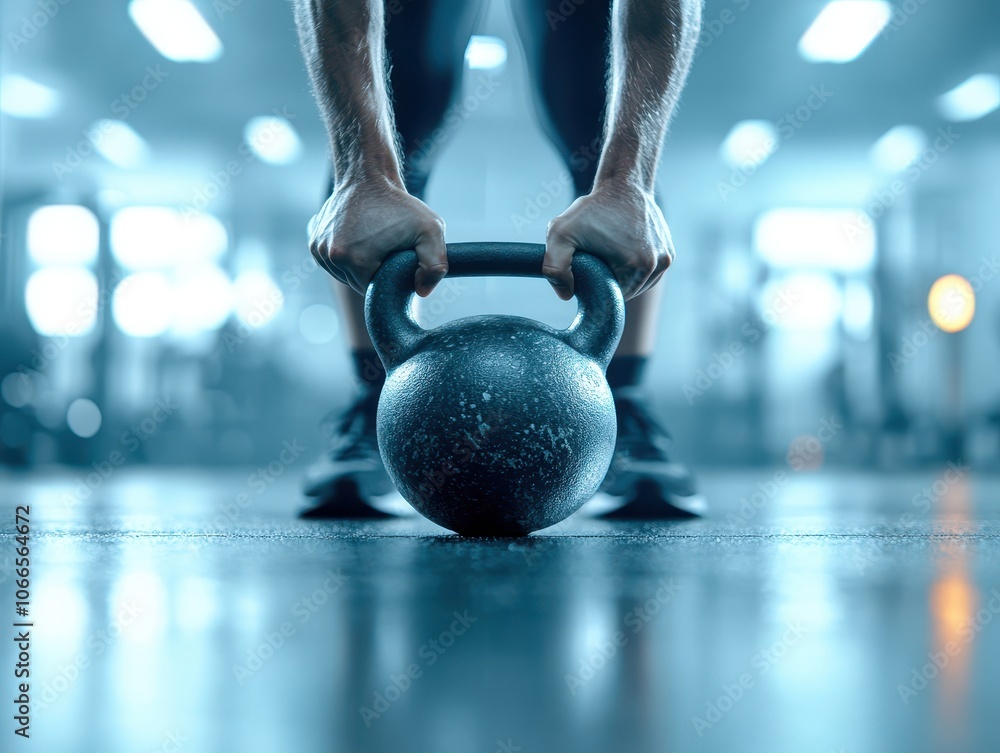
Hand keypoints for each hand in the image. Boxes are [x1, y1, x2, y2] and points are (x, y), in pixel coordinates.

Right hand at [308, 173, 447, 296]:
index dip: (389, 279)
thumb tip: (423, 292)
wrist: (367, 175)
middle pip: (357, 284)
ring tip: (372, 241)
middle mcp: (331, 257)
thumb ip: (435, 264)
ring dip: (359, 266)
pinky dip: (346, 256)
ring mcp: (319, 249)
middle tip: (386, 248)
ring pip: (344, 275)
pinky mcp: (314, 242)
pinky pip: (334, 263)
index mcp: (355, 260)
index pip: (374, 291)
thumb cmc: (400, 203)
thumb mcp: (430, 229)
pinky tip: (358, 238)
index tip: (396, 259)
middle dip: (374, 272)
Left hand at [543, 180, 673, 299]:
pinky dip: (635, 269)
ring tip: (610, 254)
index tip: (587, 269)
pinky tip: (622, 253)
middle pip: (628, 293)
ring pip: (639, 285)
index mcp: (638, 266)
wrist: (624, 183)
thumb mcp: (561, 233)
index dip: (596, 289)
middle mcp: (658, 264)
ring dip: (624, 277)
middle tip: (596, 259)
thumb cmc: (592, 208)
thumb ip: (554, 267)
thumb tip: (566, 295)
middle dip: (610, 282)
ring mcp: (666, 259)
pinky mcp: (669, 252)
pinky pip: (649, 274)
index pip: (613, 298)